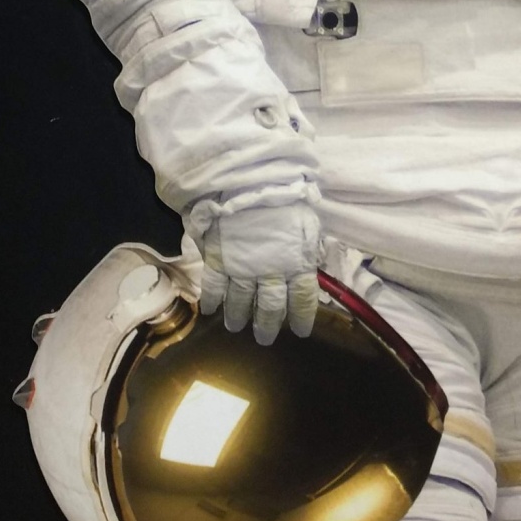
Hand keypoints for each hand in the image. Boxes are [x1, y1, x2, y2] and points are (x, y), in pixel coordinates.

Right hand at [191, 201, 321, 345]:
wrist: (252, 182)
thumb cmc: (285, 197)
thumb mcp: (308, 222)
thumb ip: (307, 246)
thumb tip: (311, 262)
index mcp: (298, 263)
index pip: (302, 299)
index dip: (301, 318)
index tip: (299, 332)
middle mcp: (271, 273)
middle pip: (270, 307)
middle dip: (267, 325)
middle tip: (264, 339)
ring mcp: (242, 268)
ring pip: (240, 301)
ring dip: (237, 316)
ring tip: (234, 327)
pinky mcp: (218, 259)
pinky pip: (213, 285)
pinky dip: (211, 299)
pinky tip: (209, 309)